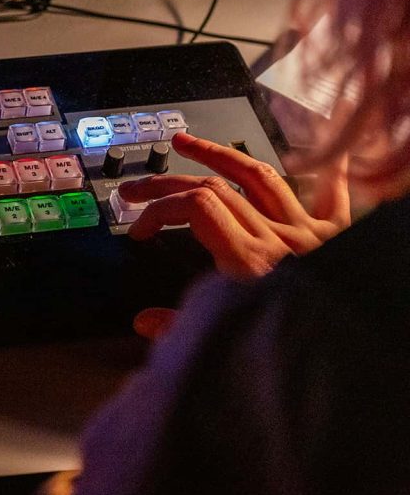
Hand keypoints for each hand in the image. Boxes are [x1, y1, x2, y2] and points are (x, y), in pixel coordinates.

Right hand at [119, 132, 350, 337]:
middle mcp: (279, 239)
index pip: (196, 208)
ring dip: (218, 157)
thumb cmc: (299, 340)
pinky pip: (333, 194)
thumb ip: (185, 329)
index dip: (160, 208)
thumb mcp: (228, 341)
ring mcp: (308, 233)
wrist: (355, 349)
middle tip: (138, 191)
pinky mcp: (337, 238)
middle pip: (215, 188)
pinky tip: (326, 150)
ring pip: (258, 177)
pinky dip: (328, 170)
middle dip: (168, 183)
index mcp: (249, 262)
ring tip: (188, 145)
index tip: (140, 227)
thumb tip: (147, 322)